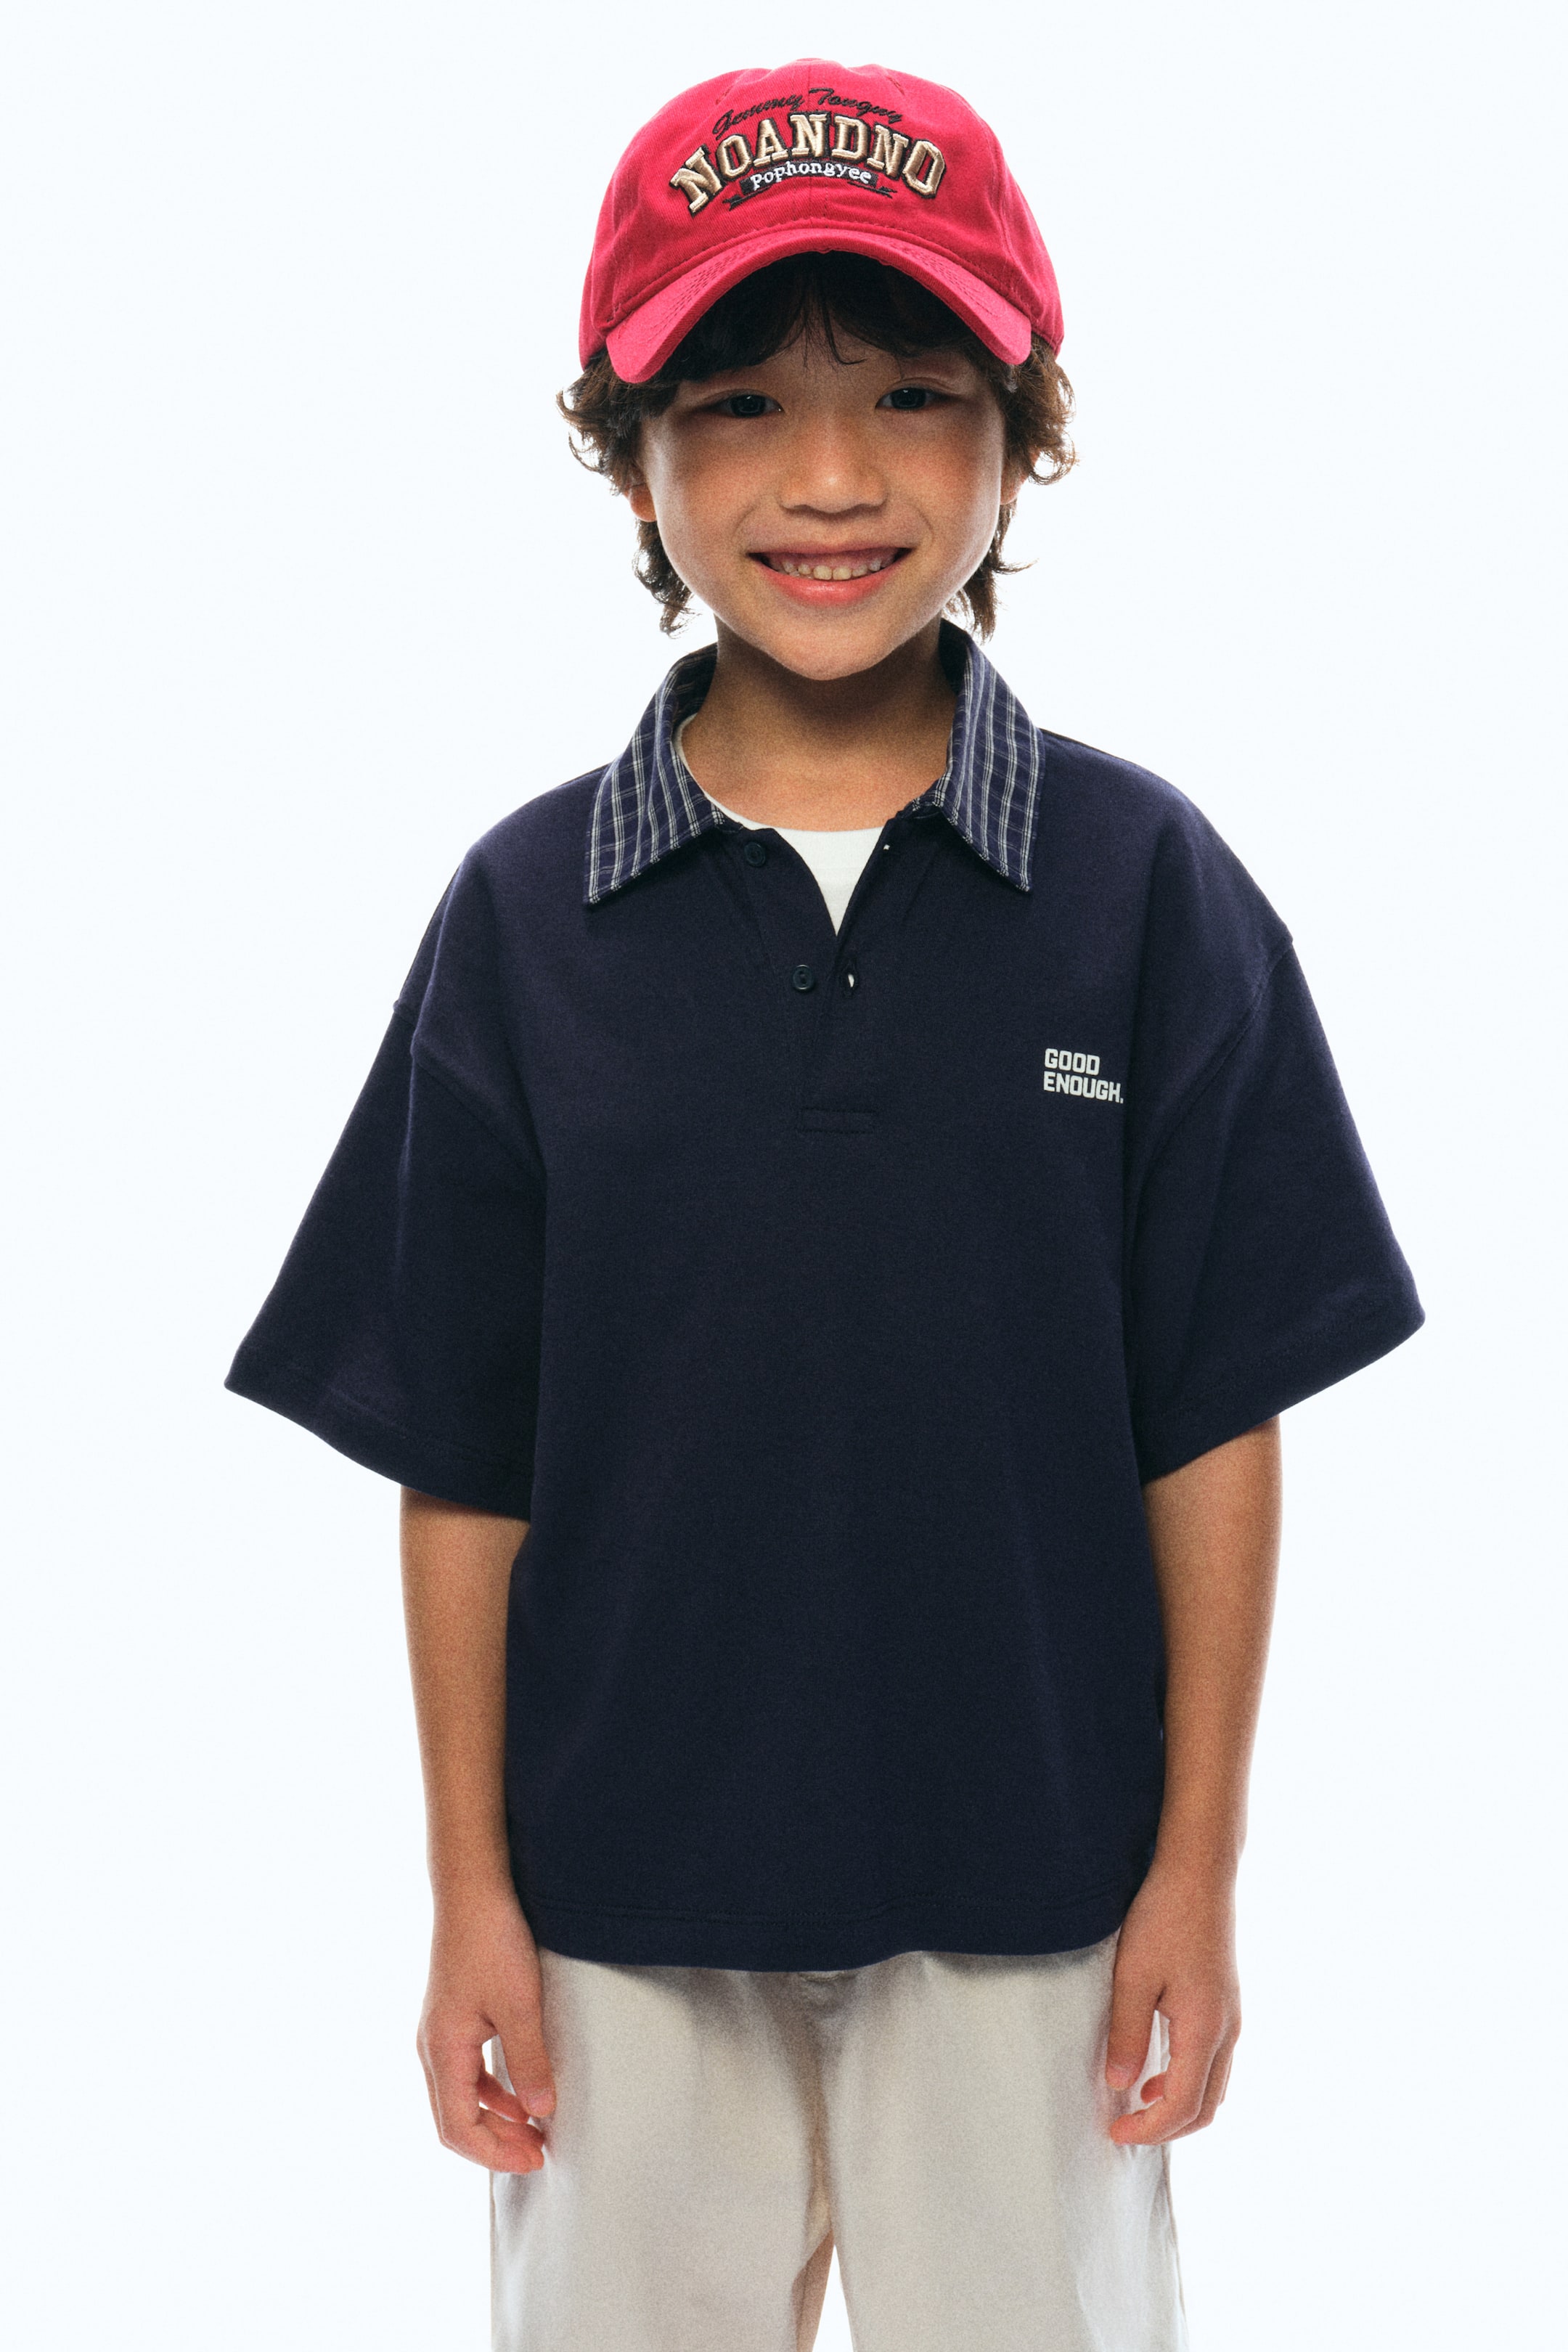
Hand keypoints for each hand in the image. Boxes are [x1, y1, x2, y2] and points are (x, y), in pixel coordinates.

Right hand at [416, 1883, 557, 2172]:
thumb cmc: (492, 1941)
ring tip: (534, 2127)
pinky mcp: (452, 2016)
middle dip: (495, 2143)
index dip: (495, 2154)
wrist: (472, 1890)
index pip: (458, 2129)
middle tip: (538, 2151)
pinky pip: (466, 2070)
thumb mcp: (520, 2006)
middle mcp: (432, 2047)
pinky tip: (519, 2091)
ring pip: (460, 2096)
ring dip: (494, 2118)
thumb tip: (539, 2111)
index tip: (534, 2160)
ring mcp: (440, 2032)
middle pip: (454, 2119)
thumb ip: (529, 2062)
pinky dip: (491, 2091)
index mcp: (442, 2051)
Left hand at [1104, 1855, 1240, 2144]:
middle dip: (1167, 2128)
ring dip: (1179, 2105)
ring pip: (1213, 2086)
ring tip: (1138, 2102)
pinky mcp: (1226, 2004)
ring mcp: (1232, 2017)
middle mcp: (1227, 2031)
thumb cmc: (1164, 1918)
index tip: (1116, 2133)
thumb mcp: (1133, 1977)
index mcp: (1205, 2029)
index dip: (1149, 2129)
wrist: (1199, 1874)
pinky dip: (1188, 2080)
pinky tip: (1157, 2068)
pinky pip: (1214, 2062)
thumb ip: (1127, 2035)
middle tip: (1126, 2128)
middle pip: (1206, 2106)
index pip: (1182, 2105)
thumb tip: (1120, 2085)